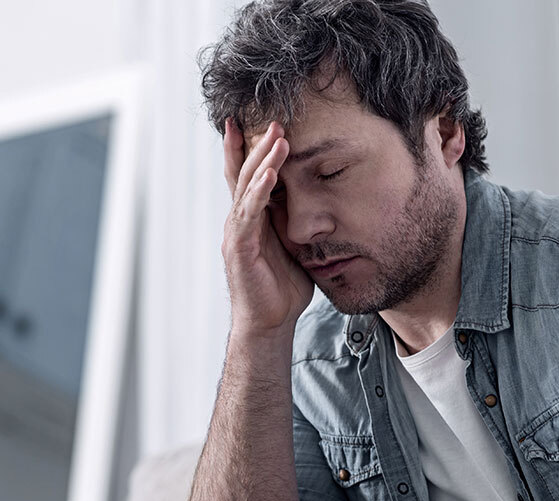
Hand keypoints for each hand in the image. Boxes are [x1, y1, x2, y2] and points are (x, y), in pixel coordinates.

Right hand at [221, 118, 314, 337]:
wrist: (268, 324)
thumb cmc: (282, 290)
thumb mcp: (295, 248)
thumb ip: (298, 225)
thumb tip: (322, 207)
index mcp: (252, 218)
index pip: (249, 176)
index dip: (252, 148)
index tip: (260, 120)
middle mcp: (239, 220)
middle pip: (244, 173)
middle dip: (258, 144)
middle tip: (275, 118)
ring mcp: (236, 232)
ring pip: (246, 187)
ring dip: (262, 159)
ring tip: (277, 137)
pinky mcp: (239, 247)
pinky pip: (249, 213)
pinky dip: (259, 191)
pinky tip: (271, 173)